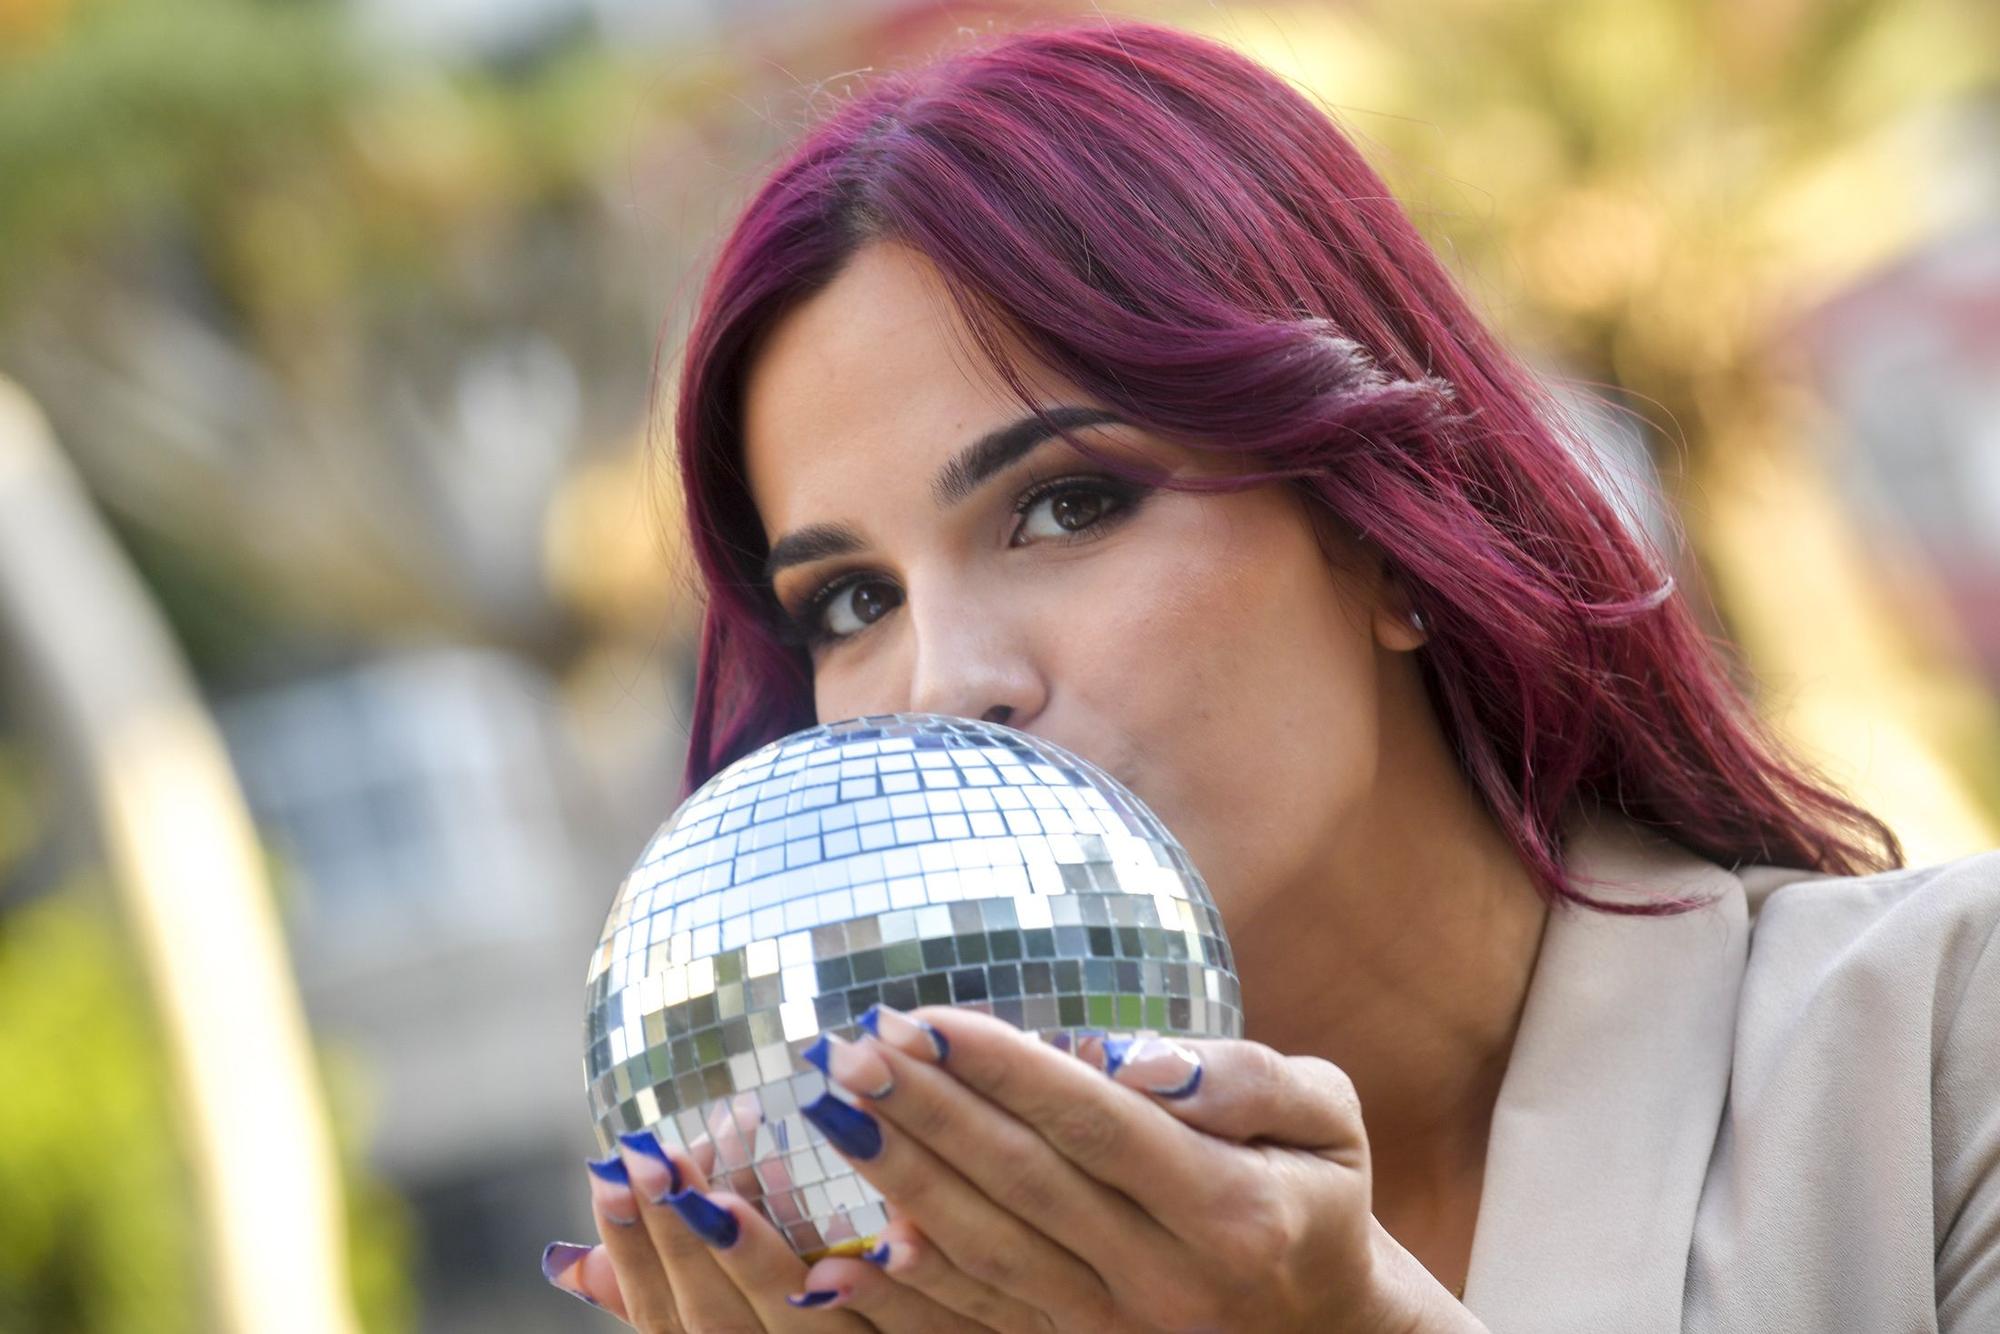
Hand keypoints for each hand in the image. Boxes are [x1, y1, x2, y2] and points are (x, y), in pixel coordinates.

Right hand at [541, 1093, 984, 1328]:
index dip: (634, 1256)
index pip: (670, 1328)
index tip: (608, 1169)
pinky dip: (894, 1286)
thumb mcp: (741, 1323)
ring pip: (802, 1327)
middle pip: (721, 1329)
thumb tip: (569, 1262)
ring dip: (761, 1248)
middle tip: (653, 1152)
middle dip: (680, 1243)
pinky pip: (918, 1332)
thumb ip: (672, 1297)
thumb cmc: (834, 1323)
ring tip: (740, 1146)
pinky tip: (888, 1225)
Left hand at [798, 1004, 1483, 1332]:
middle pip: (1025, 1184)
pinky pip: (980, 1324)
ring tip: (834, 1111)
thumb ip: (1246, 1079)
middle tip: (849, 1050)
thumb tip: (1135, 1061)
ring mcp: (1116, 1327)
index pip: (1093, 1124)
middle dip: (929, 1112)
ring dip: (902, 1182)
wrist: (1326, 1328)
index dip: (1004, 1069)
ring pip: (989, 1253)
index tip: (922, 1016)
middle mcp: (1165, 1278)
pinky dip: (906, 1298)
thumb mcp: (1327, 1116)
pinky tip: (837, 1258)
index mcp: (1229, 1209)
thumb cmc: (1317, 1190)